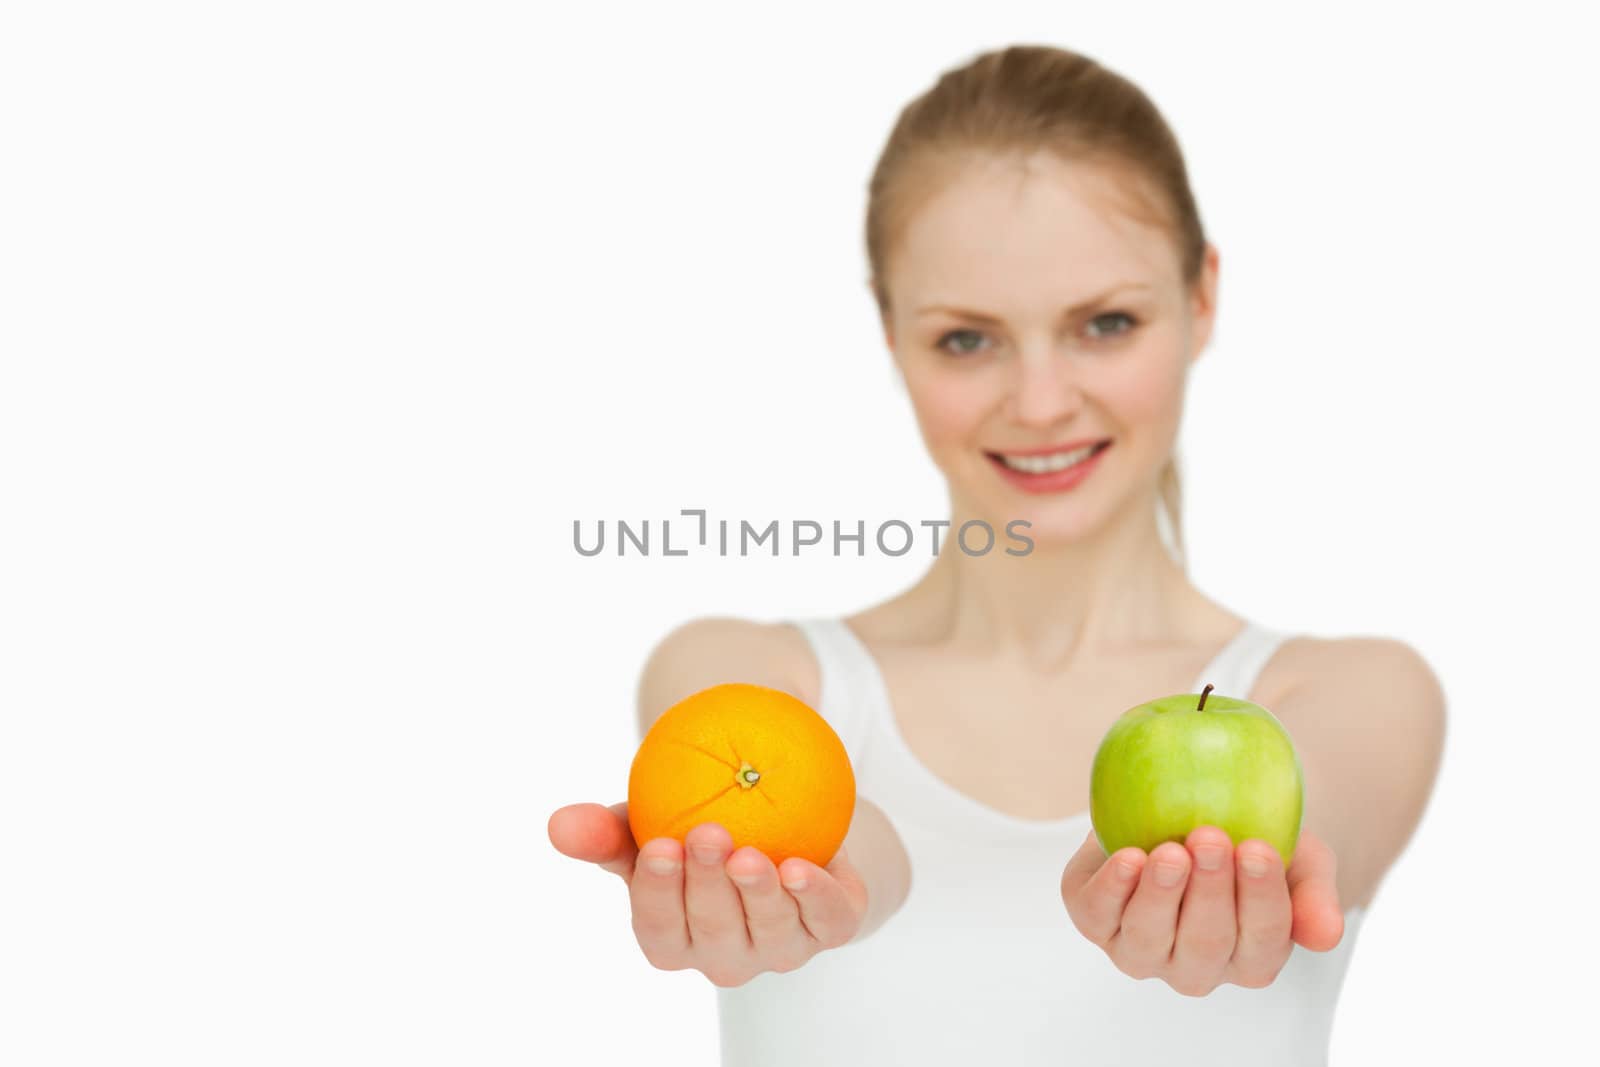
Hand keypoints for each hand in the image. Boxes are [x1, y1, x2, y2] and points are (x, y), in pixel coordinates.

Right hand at [548, 801, 867, 987]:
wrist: (791, 824)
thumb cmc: (699, 830)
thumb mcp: (649, 824)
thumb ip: (607, 832)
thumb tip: (559, 824)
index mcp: (674, 939)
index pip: (659, 928)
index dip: (658, 892)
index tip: (657, 845)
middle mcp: (725, 955)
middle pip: (713, 930)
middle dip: (707, 885)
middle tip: (705, 834)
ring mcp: (780, 947)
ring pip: (770, 931)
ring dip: (759, 893)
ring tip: (750, 853)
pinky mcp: (830, 928)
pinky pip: (827, 921)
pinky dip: (815, 897)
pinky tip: (800, 867)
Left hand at [1060, 825, 1343, 996]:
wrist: (1188, 808)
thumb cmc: (1252, 839)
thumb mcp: (1298, 859)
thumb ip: (1314, 895)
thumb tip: (1328, 935)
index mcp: (1251, 959)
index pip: (1262, 940)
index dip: (1261, 897)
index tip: (1258, 848)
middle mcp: (1195, 967)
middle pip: (1204, 943)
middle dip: (1209, 891)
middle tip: (1211, 839)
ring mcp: (1141, 950)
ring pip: (1147, 938)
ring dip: (1160, 894)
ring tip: (1171, 851)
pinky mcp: (1095, 920)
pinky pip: (1096, 915)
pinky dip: (1110, 889)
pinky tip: (1127, 857)